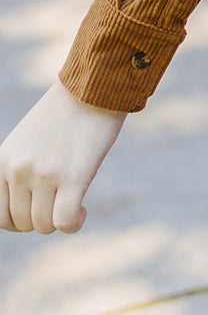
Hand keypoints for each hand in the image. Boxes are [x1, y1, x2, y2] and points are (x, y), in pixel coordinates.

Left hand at [0, 79, 127, 234]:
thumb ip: (17, 171)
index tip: (37, 208)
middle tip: (58, 201)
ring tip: (73, 201)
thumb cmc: (63, 117)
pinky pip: (64, 221)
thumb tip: (23, 214)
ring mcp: (44, 173)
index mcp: (3, 160)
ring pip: (44, 225)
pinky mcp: (73, 175)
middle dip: (42, 219)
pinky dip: (73, 224)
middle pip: (23, 223)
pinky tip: (82, 210)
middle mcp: (18, 168)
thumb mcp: (25, 141)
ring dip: (59, 220)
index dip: (19, 221)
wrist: (92, 89)